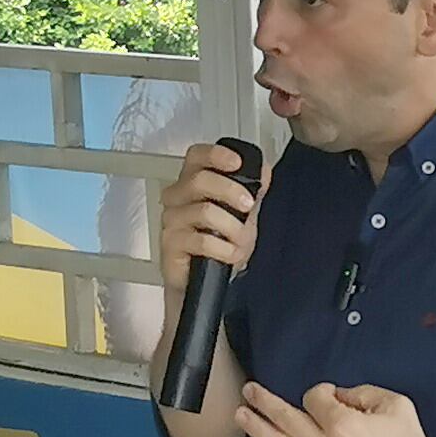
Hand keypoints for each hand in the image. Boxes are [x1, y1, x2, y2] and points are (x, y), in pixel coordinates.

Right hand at [156, 142, 263, 293]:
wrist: (203, 281)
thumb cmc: (217, 246)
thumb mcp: (242, 216)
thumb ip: (252, 193)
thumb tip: (264, 171)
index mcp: (191, 183)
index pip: (196, 157)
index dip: (215, 155)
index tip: (237, 163)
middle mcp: (177, 198)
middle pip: (199, 180)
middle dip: (230, 191)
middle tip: (249, 206)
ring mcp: (171, 220)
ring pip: (204, 211)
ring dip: (232, 229)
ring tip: (240, 243)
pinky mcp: (170, 244)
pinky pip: (201, 240)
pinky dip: (224, 249)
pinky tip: (229, 255)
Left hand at [238, 381, 435, 436]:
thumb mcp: (395, 404)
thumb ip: (361, 393)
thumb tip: (336, 397)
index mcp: (344, 425)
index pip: (315, 398)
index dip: (320, 391)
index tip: (329, 395)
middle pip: (287, 418)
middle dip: (265, 401)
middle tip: (250, 391)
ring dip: (258, 429)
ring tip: (241, 416)